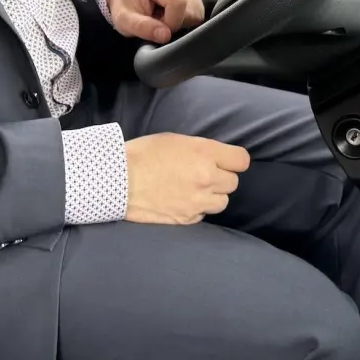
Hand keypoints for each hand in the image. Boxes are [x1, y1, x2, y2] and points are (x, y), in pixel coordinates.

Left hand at [106, 0, 204, 43]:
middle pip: (191, 8)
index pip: (179, 3)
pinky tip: (171, 15)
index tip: (158, 29)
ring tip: (164, 18)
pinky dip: (186, 18)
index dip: (172, 22)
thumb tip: (166, 36)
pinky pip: (198, 9)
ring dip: (183, 21)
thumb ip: (143, 28)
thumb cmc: (125, 7)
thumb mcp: (124, 20)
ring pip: (197, 10)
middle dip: (177, 23)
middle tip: (159, 23)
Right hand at [123, 133, 250, 224]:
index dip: (234, 160)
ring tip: (194, 190)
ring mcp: (198, 201)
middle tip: (204, 175)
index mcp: (204, 153)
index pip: (241, 160)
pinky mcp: (187, 218)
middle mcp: (206, 178)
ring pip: (222, 201)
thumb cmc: (143, 154)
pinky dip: (196, 209)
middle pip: (233, 182)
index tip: (226, 161)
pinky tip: (181, 201)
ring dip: (212, 196)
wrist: (117, 181)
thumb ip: (200, 149)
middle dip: (221, 178)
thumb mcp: (175, 140)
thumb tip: (215, 158)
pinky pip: (203, 214)